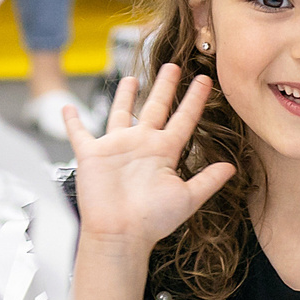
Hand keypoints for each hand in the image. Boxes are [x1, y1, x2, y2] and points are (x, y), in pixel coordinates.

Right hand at [62, 63, 235, 251]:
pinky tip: (67, 108)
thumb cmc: (151, 221)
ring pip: (122, 113)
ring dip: (126, 96)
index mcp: (164, 152)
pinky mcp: (92, 155)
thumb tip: (232, 167)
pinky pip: (79, 134)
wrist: (120, 234)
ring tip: (132, 78)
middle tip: (174, 66)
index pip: (183, 118)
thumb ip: (208, 181)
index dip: (194, 100)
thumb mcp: (187, 198)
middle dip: (165, 86)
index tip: (205, 81)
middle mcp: (142, 145)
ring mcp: (116, 148)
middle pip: (156, 107)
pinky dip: (72, 121)